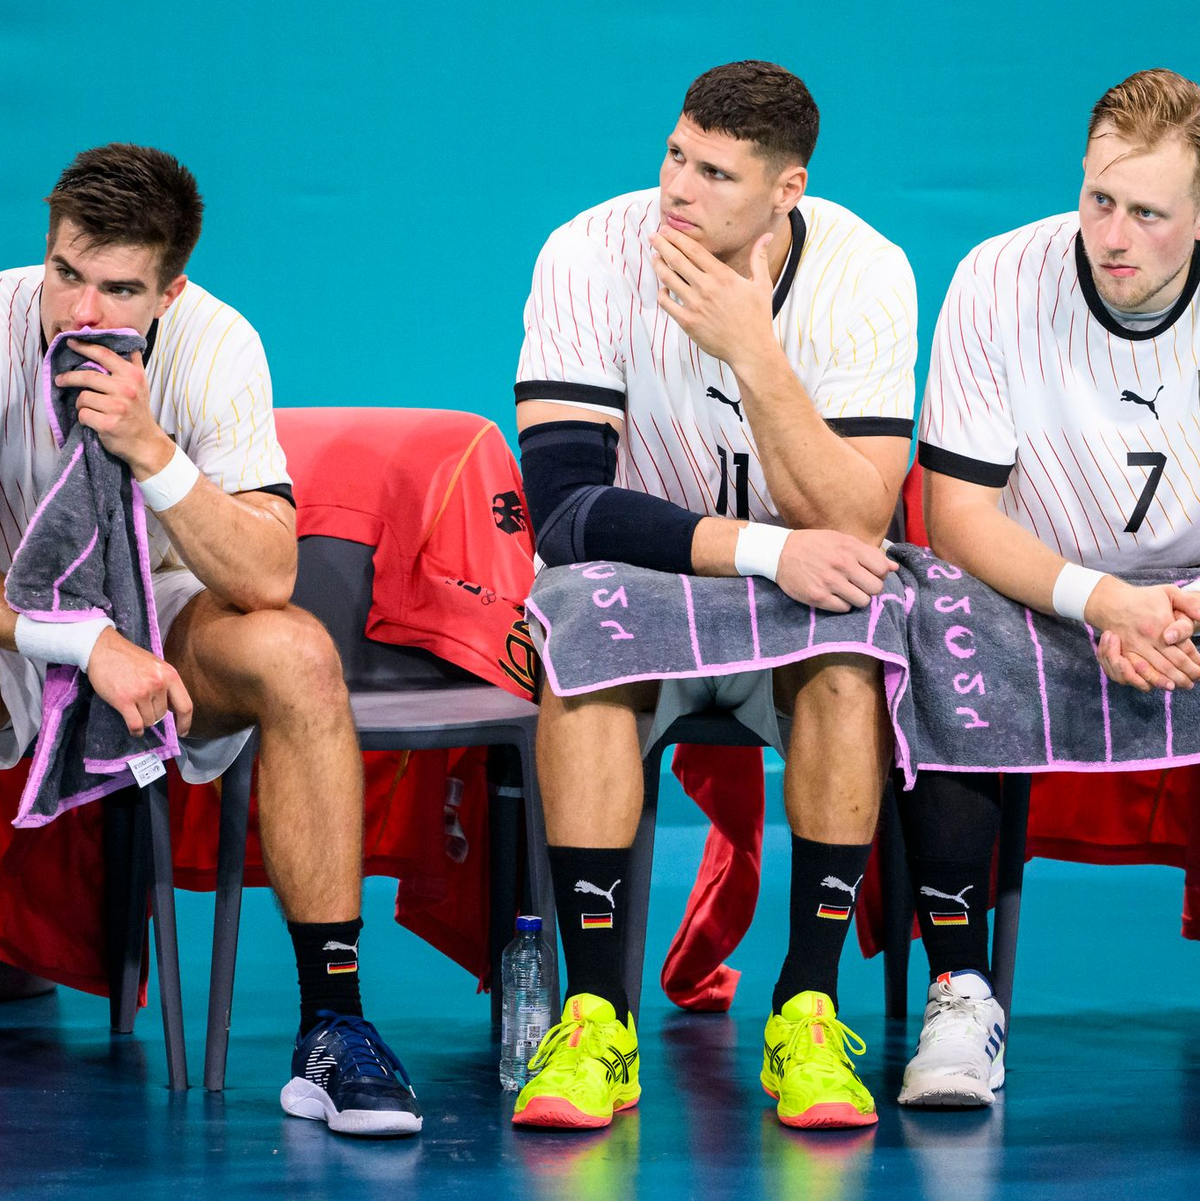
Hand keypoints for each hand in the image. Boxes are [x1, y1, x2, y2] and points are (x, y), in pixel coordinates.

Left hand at [56, 340, 173, 476]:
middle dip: (69, 378)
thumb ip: (133, 363)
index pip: (104, 354)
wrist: (145, 442)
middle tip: (60, 380)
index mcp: (133, 376)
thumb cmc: (139, 411)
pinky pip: (83, 415)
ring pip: (83, 398)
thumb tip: (128, 340)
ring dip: (81, 404)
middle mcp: (127, 390)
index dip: (84, 346)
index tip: (70, 342)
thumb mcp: (141, 384)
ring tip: (89, 408)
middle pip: (87, 376)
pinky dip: (84, 418)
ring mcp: (118, 408)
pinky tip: (94, 421)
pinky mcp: (108, 424)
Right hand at [87, 627, 192, 737]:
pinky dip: (135, 731)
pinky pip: (136, 724)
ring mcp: (142, 692)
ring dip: (142, 720)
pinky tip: (134, 730)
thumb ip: (167, 684)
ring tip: (133, 708)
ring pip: (149, 721)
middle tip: (142, 705)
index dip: (185, 722)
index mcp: (170, 675)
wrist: (103, 649)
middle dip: (154, 715)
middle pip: (162, 714)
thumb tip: (174, 709)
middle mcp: (158, 684)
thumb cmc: (130, 658)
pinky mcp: (124, 700)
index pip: (185, 705)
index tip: (183, 732)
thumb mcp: (156, 666)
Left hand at [650, 228, 776, 368]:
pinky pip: (667, 304)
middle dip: (662, 245)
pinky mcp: (688, 322)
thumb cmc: (757, 318)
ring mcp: (695, 305)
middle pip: (677, 260)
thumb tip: (767, 236)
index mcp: (722, 276)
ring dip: (659, 266)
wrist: (750, 349)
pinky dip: (662, 294)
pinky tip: (663, 290)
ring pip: (669, 280)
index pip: (693, 250)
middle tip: (653, 237)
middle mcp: (706, 288)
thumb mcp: (762, 285)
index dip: (677, 238)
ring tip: (654, 258)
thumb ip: (759, 258)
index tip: (667, 230)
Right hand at [774, 529, 897, 610]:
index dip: (879, 573)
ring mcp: (830, 582)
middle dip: (870, 588)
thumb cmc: (814, 544)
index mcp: (850, 548)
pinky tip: (833, 595)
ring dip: (857, 598)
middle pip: (875, 588)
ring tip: (846, 590)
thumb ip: (869, 553)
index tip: (869, 572)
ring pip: (862, 601)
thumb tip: (894, 567)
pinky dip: (842, 604)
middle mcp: (842, 565)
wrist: (779, 552)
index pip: (882, 569)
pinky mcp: (818, 597)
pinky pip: (844, 608)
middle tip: (859, 584)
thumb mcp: (842, 540)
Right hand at [1087, 579, 1199, 691]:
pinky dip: (1150, 680)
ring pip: (1157, 669)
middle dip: (1188, 673)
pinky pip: (1137, 671)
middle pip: (1174, 661)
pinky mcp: (1123, 652)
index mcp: (1162, 622)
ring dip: (1172, 680)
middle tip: (1196, 679)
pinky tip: (1160, 684)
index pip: (1185, 647)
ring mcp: (1135, 645)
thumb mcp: (1169, 592)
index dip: (1196, 660)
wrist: (1110, 601)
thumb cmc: (1143, 598)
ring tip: (1183, 685)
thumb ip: (1189, 604)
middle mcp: (1148, 636)